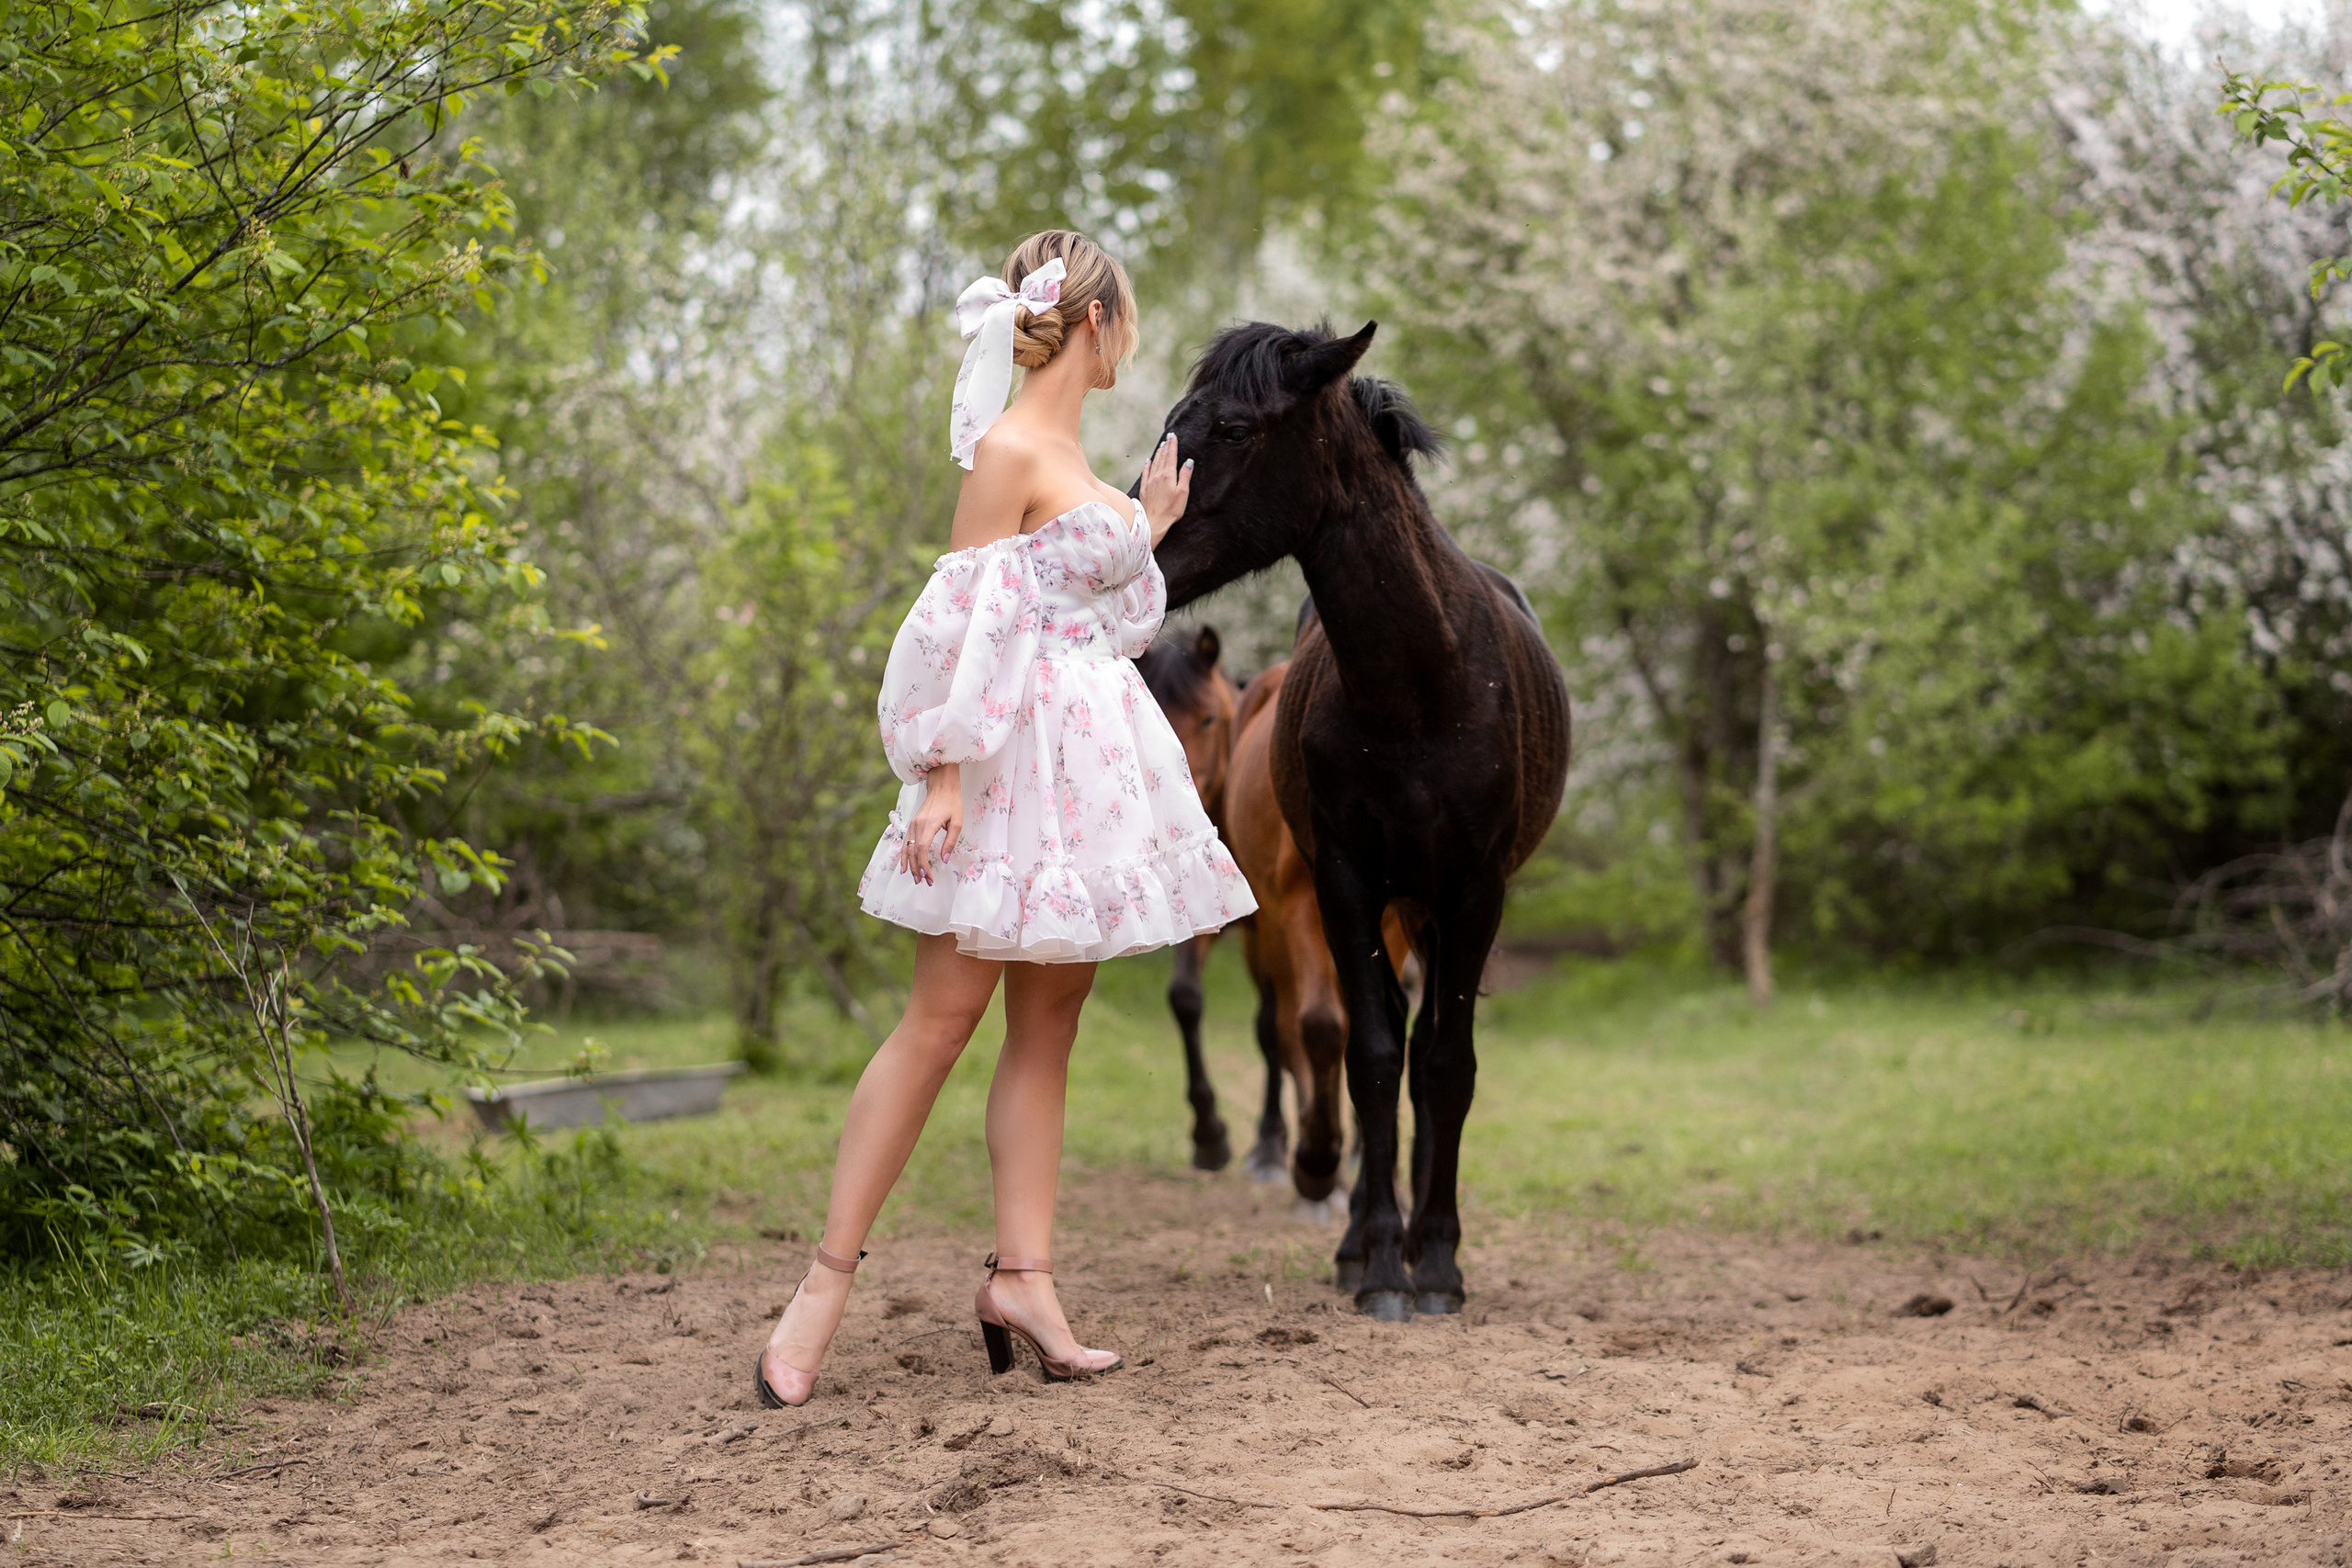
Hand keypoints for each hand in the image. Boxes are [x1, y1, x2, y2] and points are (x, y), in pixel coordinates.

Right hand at [902, 763, 962, 884]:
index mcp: (929, 824)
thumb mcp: (957, 822)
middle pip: (913, 852)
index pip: (922, 849)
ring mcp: (913, 824)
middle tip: (924, 883)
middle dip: (918, 869)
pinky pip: (905, 843)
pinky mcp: (912, 824)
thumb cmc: (952, 803)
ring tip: (915, 879)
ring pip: (907, 848)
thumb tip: (944, 859)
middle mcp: (917, 825)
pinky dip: (905, 856)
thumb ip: (950, 842)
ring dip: (911, 865)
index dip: (923, 864)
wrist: (942, 786)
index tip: (928, 877)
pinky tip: (905, 867)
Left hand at [1139, 433, 1191, 546]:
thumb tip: (1189, 461)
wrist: (1154, 521)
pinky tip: (1148, 460)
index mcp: (1168, 475)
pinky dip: (1148, 464)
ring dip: (1158, 453)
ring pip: (1154, 463)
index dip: (1173, 445)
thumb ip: (1185, 476)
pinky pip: (1146, 472)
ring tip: (1161, 445)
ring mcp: (1150, 481)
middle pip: (1162, 457)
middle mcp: (1158, 475)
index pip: (1171, 456)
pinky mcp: (1145, 488)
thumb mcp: (1183, 492)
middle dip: (1166, 446)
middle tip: (1169, 437)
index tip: (1174, 436)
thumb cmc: (1171, 509)